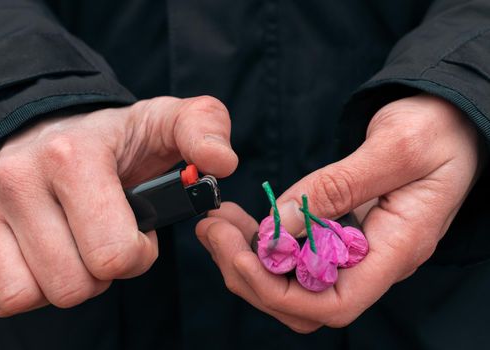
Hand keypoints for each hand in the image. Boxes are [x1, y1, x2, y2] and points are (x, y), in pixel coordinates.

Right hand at [0, 96, 237, 315]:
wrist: (48, 130)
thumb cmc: (116, 140)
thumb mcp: (166, 123)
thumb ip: (204, 129)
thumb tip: (222, 162)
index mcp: (74, 156)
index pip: (114, 255)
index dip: (139, 254)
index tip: (139, 229)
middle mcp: (17, 178)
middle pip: (74, 285)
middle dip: (104, 272)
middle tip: (107, 238)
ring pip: (32, 295)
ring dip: (67, 282)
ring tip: (78, 245)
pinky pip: (0, 296)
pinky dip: (33, 288)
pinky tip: (49, 255)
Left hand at [196, 94, 481, 332]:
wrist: (452, 122)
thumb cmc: (437, 130)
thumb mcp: (394, 147)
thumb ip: (336, 188)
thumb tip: (279, 225)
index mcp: (396, 248)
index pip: (333, 304)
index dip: (279, 292)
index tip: (242, 256)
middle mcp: (374, 260)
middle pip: (303, 301)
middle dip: (250, 276)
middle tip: (213, 232)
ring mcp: (357, 249)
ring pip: (294, 282)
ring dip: (249, 260)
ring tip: (217, 224)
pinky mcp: (343, 232)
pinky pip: (299, 254)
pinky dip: (264, 244)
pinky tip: (242, 222)